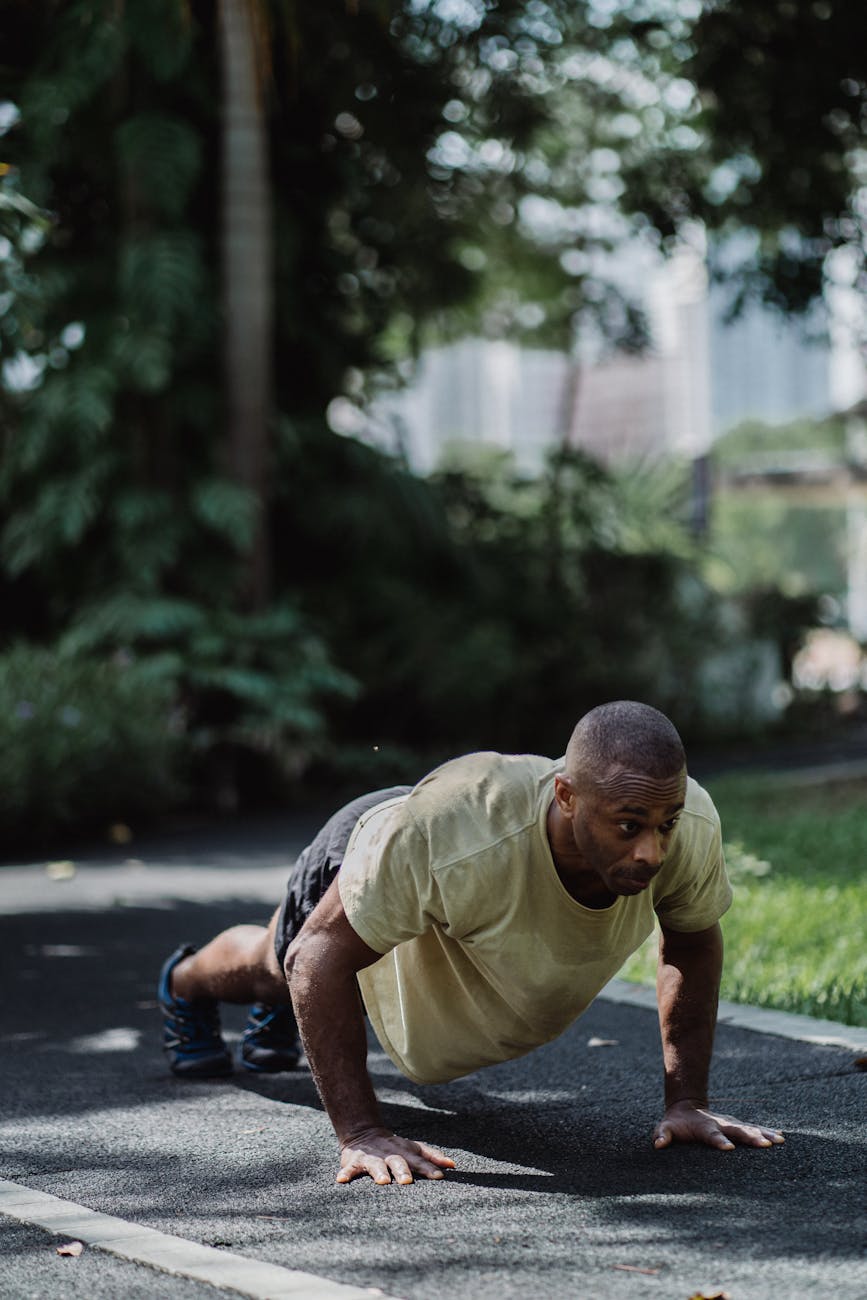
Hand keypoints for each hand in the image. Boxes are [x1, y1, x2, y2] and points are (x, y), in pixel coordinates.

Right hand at [337, 1127, 456, 1185]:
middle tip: (407, 1182)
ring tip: (383, 1182)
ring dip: (379, 1172)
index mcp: (405, 1152)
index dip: (429, 1167)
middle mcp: (389, 1154)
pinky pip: (350, 1168)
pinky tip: (342, 1180)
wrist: (364, 1132)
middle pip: (398, 1161)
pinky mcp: (354, 1161)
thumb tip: (454, 1165)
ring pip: (376, 1165)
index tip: (439, 1176)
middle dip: (403, 1171)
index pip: (419, 1159)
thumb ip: (432, 1157)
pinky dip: (346, 1173)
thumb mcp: (413, 1148)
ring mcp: (372, 1157)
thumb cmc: (394, 1147)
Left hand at [653, 1099, 784, 1150]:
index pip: (712, 1135)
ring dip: (764, 1134)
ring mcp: (731, 1123)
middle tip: (765, 1144)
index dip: (719, 1141)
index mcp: (704, 1127)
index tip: (729, 1148)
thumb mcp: (665, 1127)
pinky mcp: (738, 1126)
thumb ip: (663, 1134)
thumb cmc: (675, 1123)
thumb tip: (659, 1144)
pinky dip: (767, 1132)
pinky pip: (754, 1129)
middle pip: (737, 1130)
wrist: (686, 1106)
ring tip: (780, 1141)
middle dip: (751, 1137)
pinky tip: (781, 1137)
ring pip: (750, 1128)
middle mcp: (721, 1124)